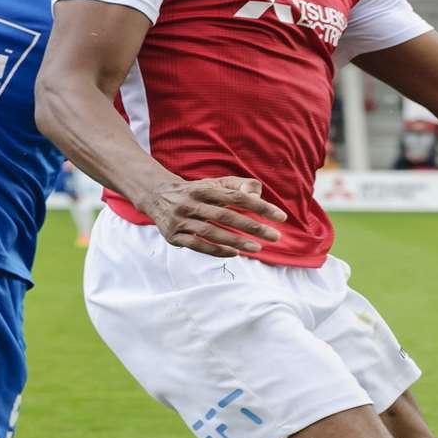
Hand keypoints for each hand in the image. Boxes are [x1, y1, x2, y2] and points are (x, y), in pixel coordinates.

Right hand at [141, 176, 288, 257]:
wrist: (157, 196)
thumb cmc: (195, 191)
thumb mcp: (214, 184)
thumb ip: (238, 186)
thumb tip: (257, 194)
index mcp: (204, 188)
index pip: (236, 197)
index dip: (259, 206)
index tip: (280, 217)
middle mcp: (191, 203)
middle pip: (225, 215)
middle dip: (252, 226)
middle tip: (275, 236)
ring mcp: (181, 220)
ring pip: (211, 232)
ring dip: (236, 241)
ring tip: (258, 248)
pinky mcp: (174, 236)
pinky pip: (197, 245)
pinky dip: (216, 250)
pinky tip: (235, 253)